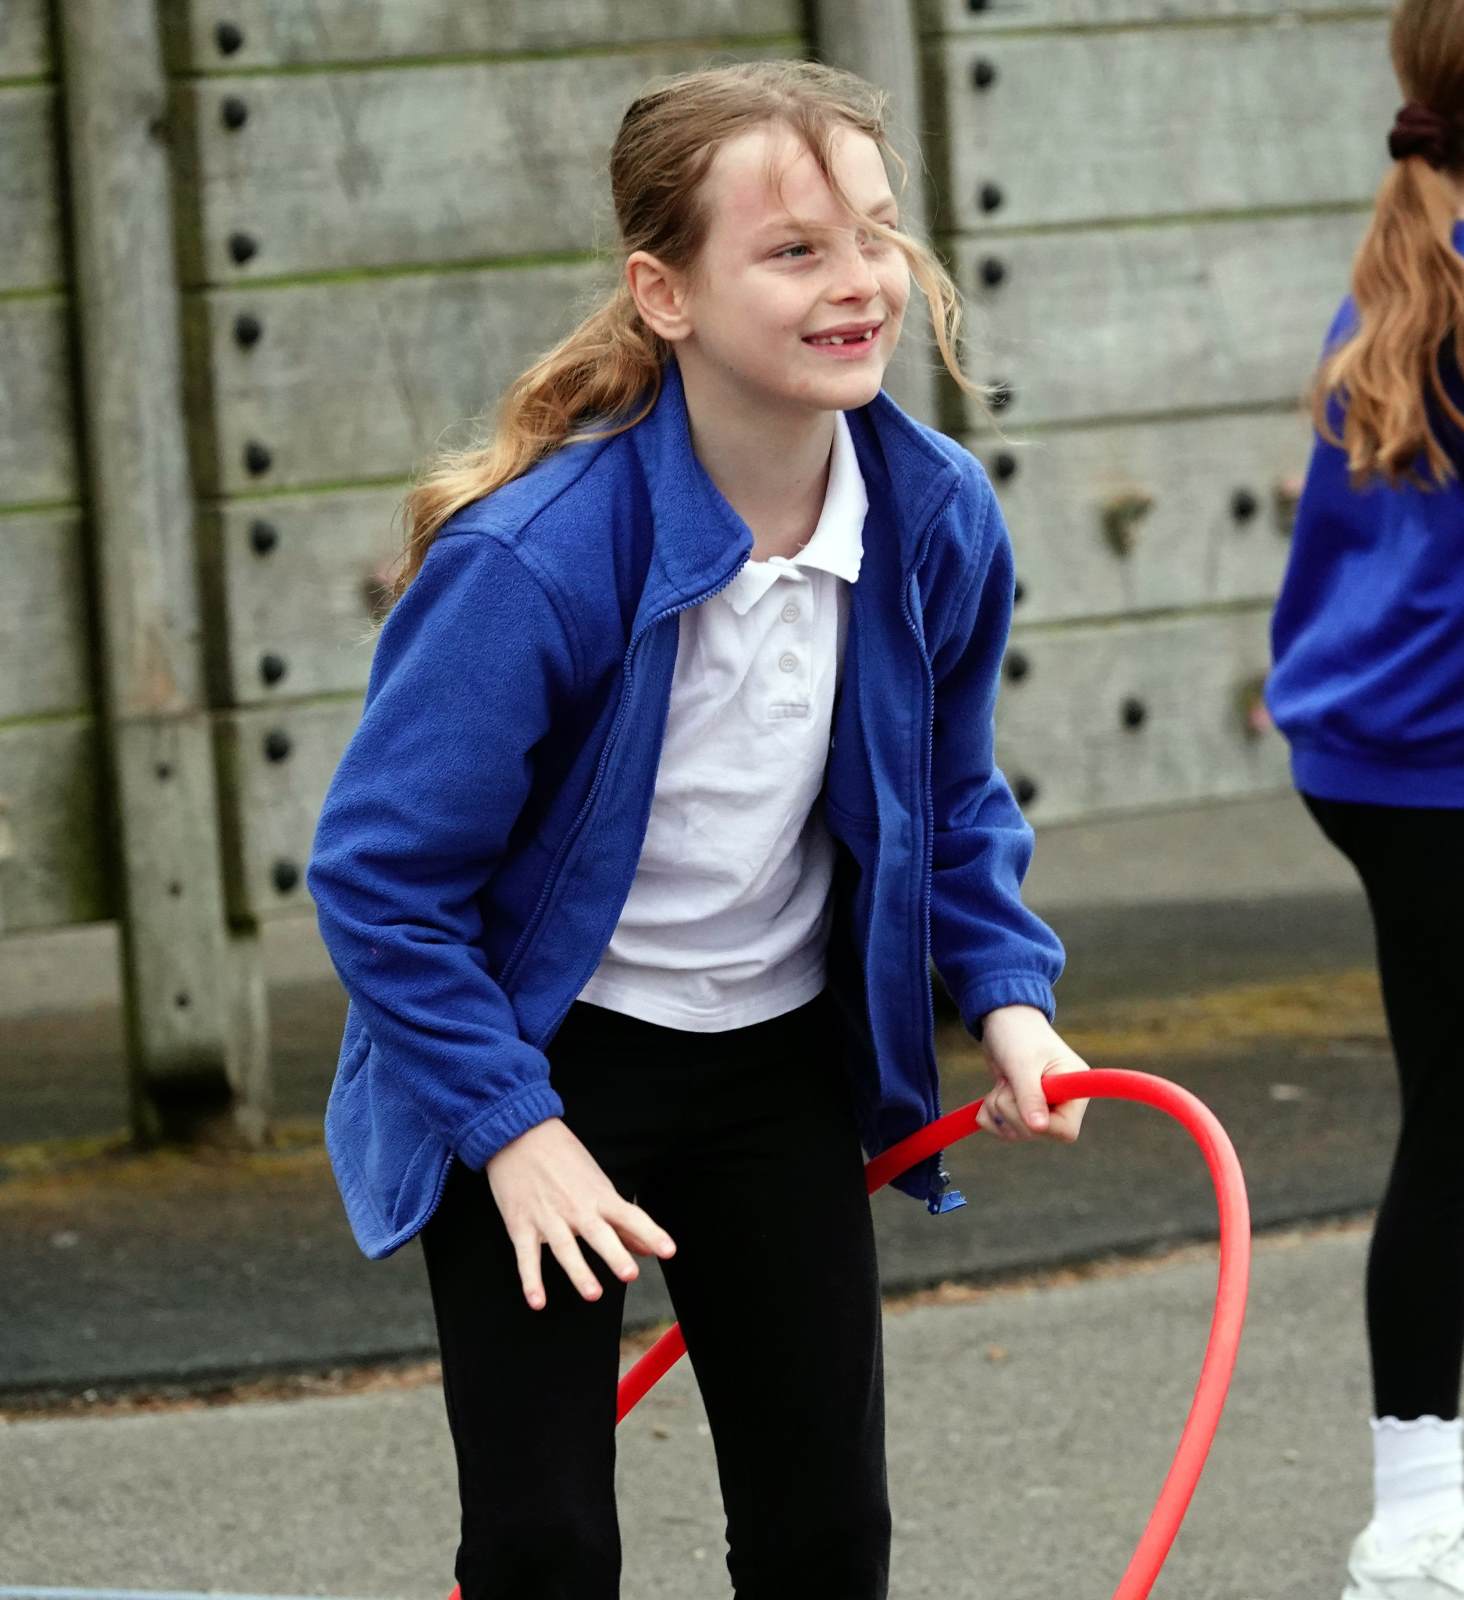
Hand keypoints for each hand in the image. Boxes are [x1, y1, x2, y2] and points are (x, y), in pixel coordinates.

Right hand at [485, 1117, 676, 1310]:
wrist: (519, 1134)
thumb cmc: (563, 1158)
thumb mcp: (597, 1182)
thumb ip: (621, 1219)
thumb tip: (647, 1248)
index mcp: (599, 1195)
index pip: (630, 1216)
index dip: (651, 1233)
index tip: (669, 1251)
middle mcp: (576, 1207)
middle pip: (598, 1234)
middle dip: (615, 1254)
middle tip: (629, 1274)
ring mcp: (547, 1217)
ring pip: (564, 1248)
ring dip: (579, 1271)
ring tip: (593, 1294)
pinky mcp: (520, 1225)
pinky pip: (526, 1257)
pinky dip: (531, 1280)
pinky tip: (537, 1301)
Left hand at [973, 1005, 1090, 1144]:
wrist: (1001, 1019)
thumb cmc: (1018, 1033)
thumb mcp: (1022, 1064)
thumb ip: (1030, 1096)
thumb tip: (1038, 1128)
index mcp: (1074, 1088)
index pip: (1066, 1130)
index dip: (1041, 1126)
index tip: (1023, 1104)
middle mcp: (1062, 1102)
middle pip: (1037, 1133)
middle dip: (1012, 1112)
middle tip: (1006, 1084)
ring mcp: (1041, 1107)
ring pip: (1018, 1133)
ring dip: (999, 1112)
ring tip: (1001, 1085)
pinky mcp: (1022, 1109)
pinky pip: (1005, 1130)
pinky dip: (992, 1118)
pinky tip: (990, 1097)